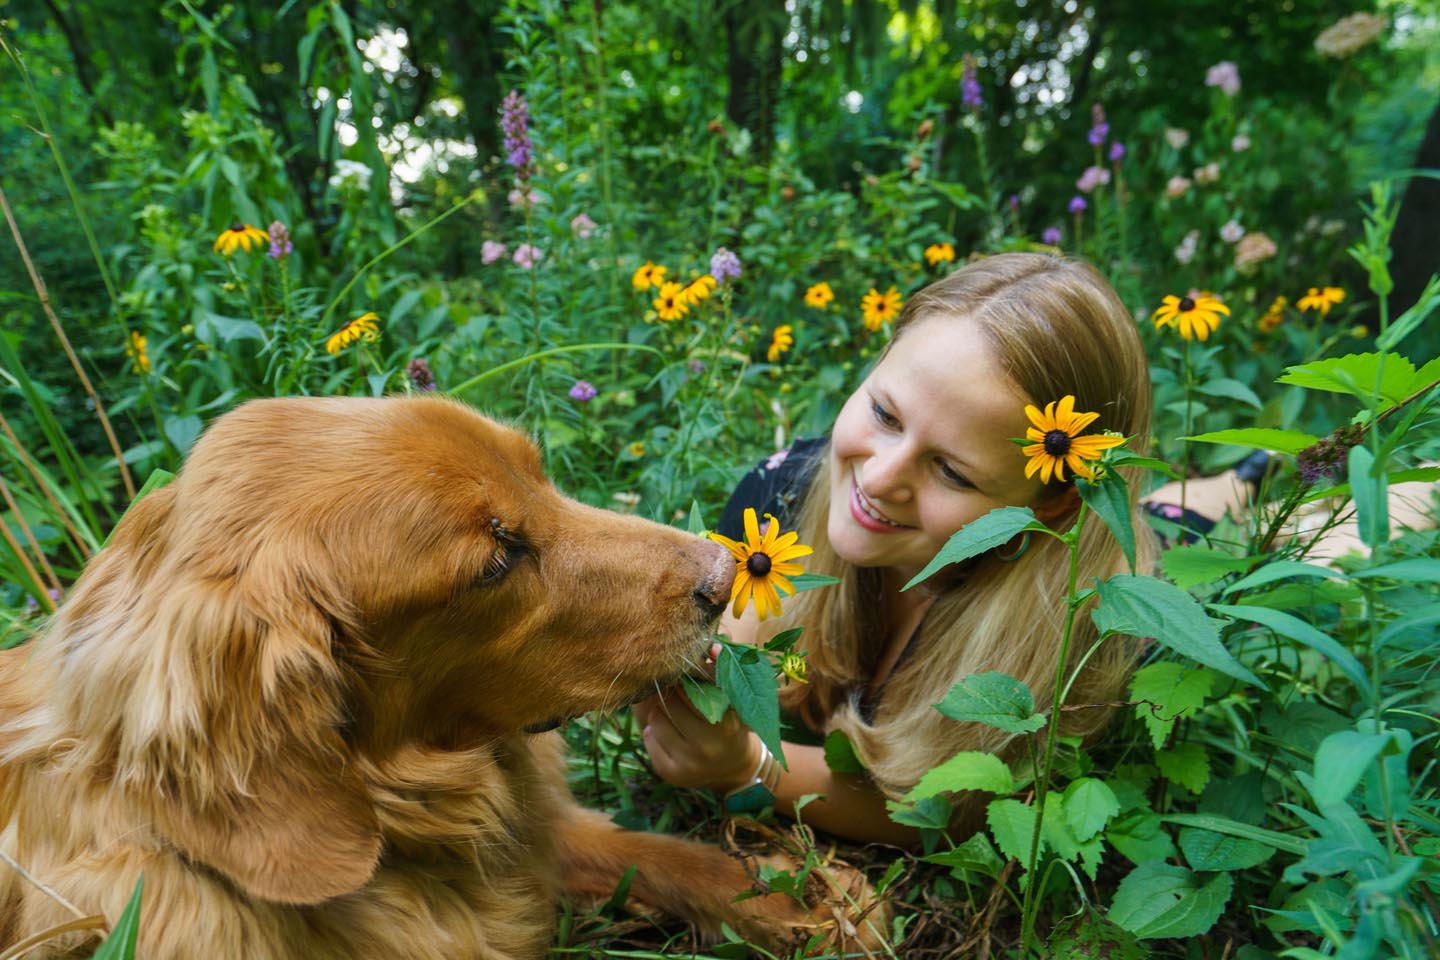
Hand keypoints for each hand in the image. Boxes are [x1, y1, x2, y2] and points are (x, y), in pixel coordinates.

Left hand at [633, 682, 758, 792]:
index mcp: (727, 724)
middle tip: (674, 691)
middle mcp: (709, 747)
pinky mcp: (671, 774)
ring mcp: (689, 764)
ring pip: (656, 720)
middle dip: (670, 694)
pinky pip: (649, 739)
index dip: (684, 678)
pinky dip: (653, 731)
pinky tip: (668, 731)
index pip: (693, 689)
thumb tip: (714, 647)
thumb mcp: (734, 698)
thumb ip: (723, 670)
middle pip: (671, 703)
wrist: (735, 768)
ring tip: (672, 711)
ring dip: (659, 711)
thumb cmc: (731, 722)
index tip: (683, 673)